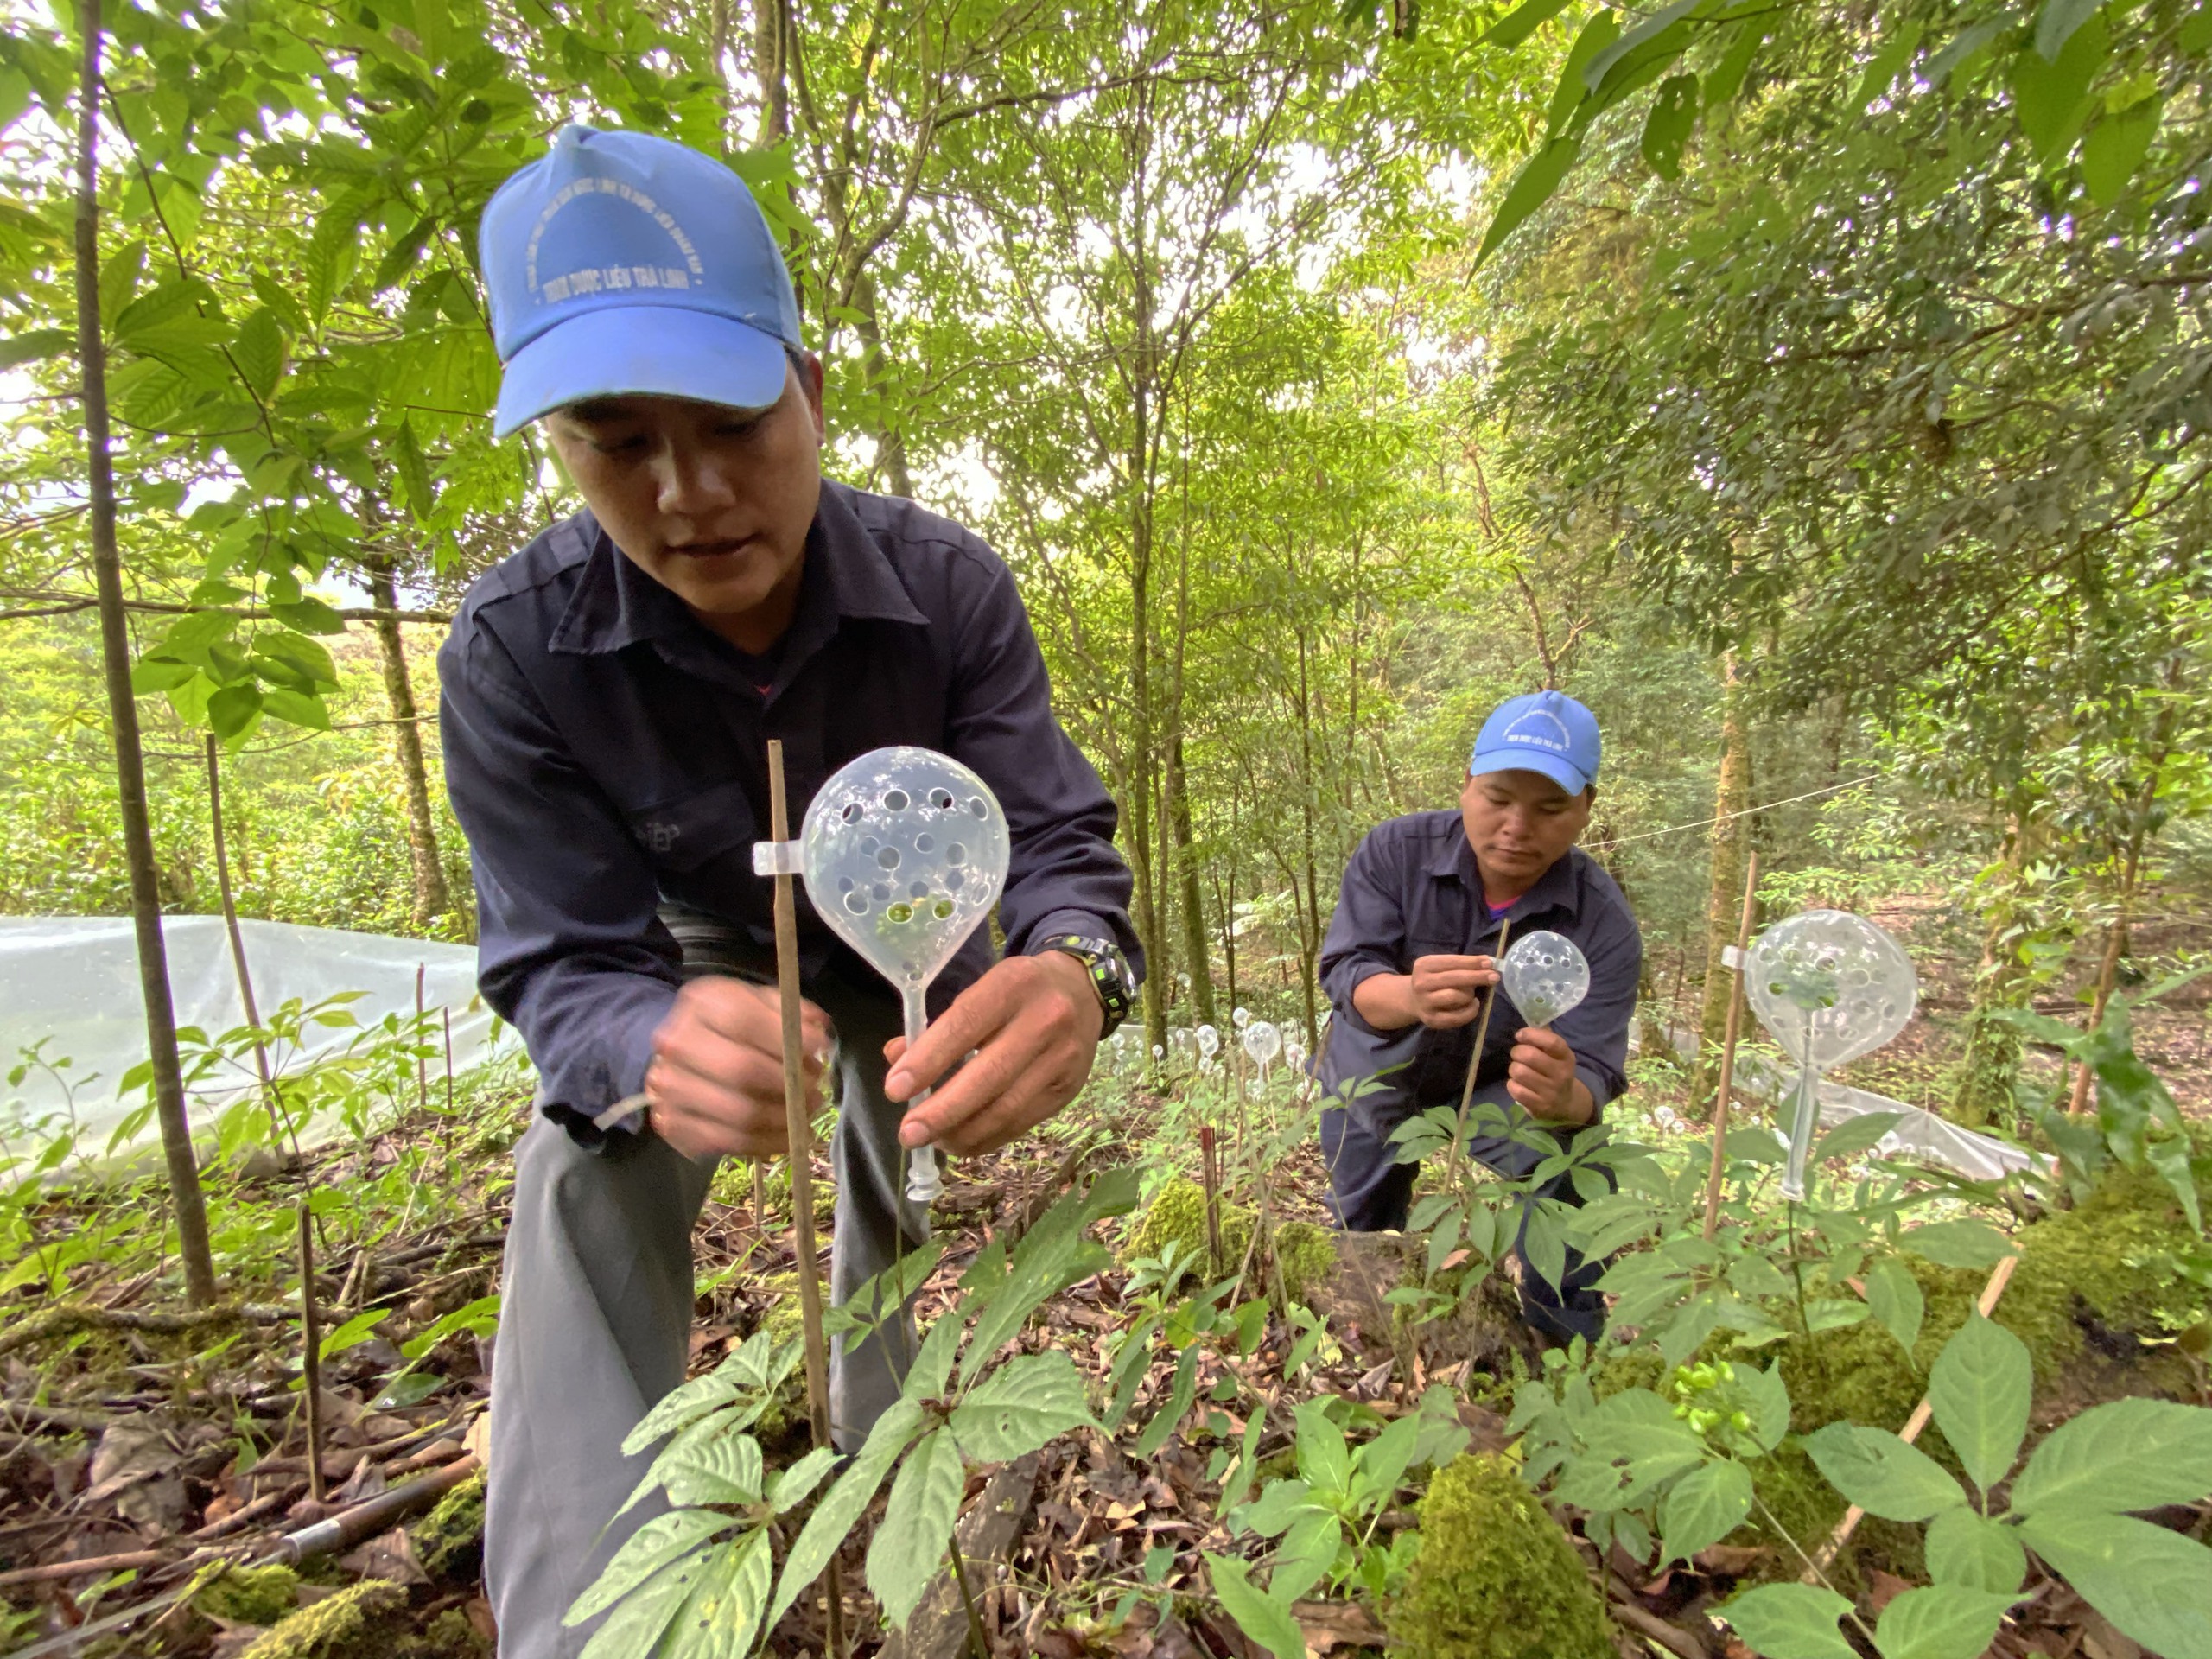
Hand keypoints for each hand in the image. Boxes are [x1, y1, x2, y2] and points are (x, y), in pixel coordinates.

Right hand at [645, 976, 831, 1159]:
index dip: (786, 1038)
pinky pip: (727, 1141)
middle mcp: (678, 1043)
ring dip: (782, 1119)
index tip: (820, 1048)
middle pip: (740, 1070)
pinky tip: (788, 1137)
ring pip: (737, 1113)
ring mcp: (670, 1086)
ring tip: (805, 1115)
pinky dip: (766, 1143)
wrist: (684, 1052)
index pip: (743, 1021)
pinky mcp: (672, 1122)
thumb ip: (791, 1013)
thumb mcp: (761, 1004)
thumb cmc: (733, 1026)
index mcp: (702, 1003)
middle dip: (789, 1085)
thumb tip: (816, 1033)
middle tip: (815, 1092)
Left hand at [883, 951, 1103, 1156]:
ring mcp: (1062, 1058)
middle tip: (908, 1133)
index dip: (928, 1060)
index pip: (965, 1025)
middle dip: (943, 1111)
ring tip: (932, 1141)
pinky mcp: (1071, 1088)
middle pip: (988, 1076)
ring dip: (963, 1132)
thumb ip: (939, 1024)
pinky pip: (1023, 1122)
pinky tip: (962, 1141)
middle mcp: (1044, 1020)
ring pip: (1007, 1108)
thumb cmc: (1019, 990)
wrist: (1084, 990)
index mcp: (1013, 985)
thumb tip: (896, 1059)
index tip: (895, 1090)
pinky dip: (987, 1137)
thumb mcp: (981, 989)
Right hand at [1407, 953, 1498, 1028]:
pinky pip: (1457, 1017)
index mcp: (1424, 965)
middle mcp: (1421, 983)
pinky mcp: (1431, 1020)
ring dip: (1470, 994)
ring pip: (1456, 996)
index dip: (1472, 962)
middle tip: (1495, 977)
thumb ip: (1461, 965)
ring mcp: (1425, 1002)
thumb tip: (1488, 963)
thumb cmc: (1435, 980)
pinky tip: (1473, 1005)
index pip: (1452, 962)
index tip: (1489, 962)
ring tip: (1472, 994)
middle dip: (1477, 976)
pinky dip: (1470, 1011)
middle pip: (1455, 978)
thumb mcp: (1441, 967)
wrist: (1413, 1000)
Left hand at [1507, 1026, 1593, 1123]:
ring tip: (1519, 1070)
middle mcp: (1561, 1075)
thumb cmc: (1555, 1071)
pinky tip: (1519, 1084)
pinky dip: (1512, 1084)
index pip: (1551, 1042)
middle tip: (1518, 1055)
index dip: (1532, 1035)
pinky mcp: (1539, 1107)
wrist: (1566, 1104)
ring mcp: (1550, 1092)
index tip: (1520, 1035)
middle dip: (1517, 1052)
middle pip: (1529, 1056)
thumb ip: (1544, 1038)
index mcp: (1566, 1058)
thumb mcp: (1557, 1055)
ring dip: (1514, 1068)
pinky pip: (1515, 1089)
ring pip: (1519, 1072)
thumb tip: (1528, 1021)